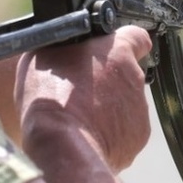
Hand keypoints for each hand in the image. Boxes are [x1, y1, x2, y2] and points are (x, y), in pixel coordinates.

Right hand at [15, 25, 151, 171]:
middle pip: (126, 72)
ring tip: (81, 116)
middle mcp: (134, 77)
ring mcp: (139, 109)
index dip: (125, 43)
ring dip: (108, 106)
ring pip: (125, 102)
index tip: (112, 52)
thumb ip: (63, 47)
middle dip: (108, 79)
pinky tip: (89, 134)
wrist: (62, 145)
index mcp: (117, 51)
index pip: (136, 36)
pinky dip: (111, 131)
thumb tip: (59, 47)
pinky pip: (125, 129)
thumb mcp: (42, 55)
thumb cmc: (51, 97)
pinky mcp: (137, 137)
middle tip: (82, 89)